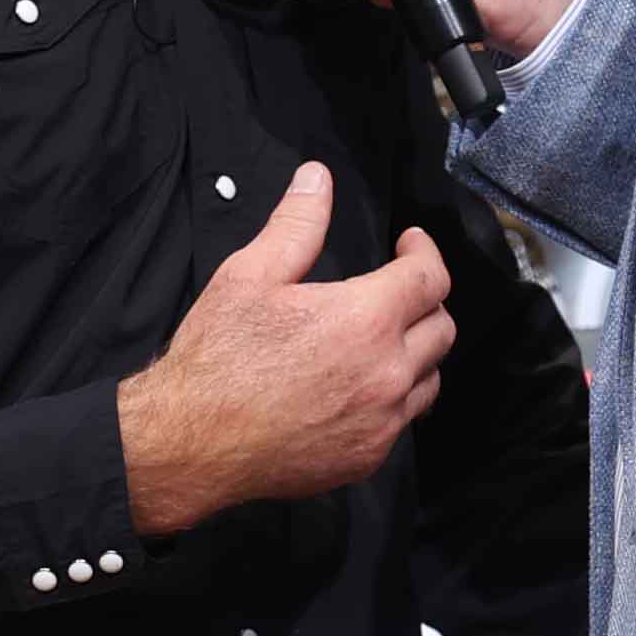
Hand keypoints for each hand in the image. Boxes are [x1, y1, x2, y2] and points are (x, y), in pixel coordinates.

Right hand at [114, 165, 451, 539]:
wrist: (193, 442)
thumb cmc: (217, 357)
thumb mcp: (250, 275)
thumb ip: (296, 224)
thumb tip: (317, 179)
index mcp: (365, 319)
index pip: (430, 278)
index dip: (425, 252)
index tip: (410, 244)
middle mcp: (387, 372)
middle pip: (442, 328)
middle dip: (427, 300)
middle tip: (398, 290)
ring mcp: (381, 421)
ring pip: (431, 378)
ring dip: (417, 352)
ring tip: (386, 339)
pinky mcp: (367, 457)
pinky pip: (403, 421)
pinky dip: (395, 398)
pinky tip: (362, 388)